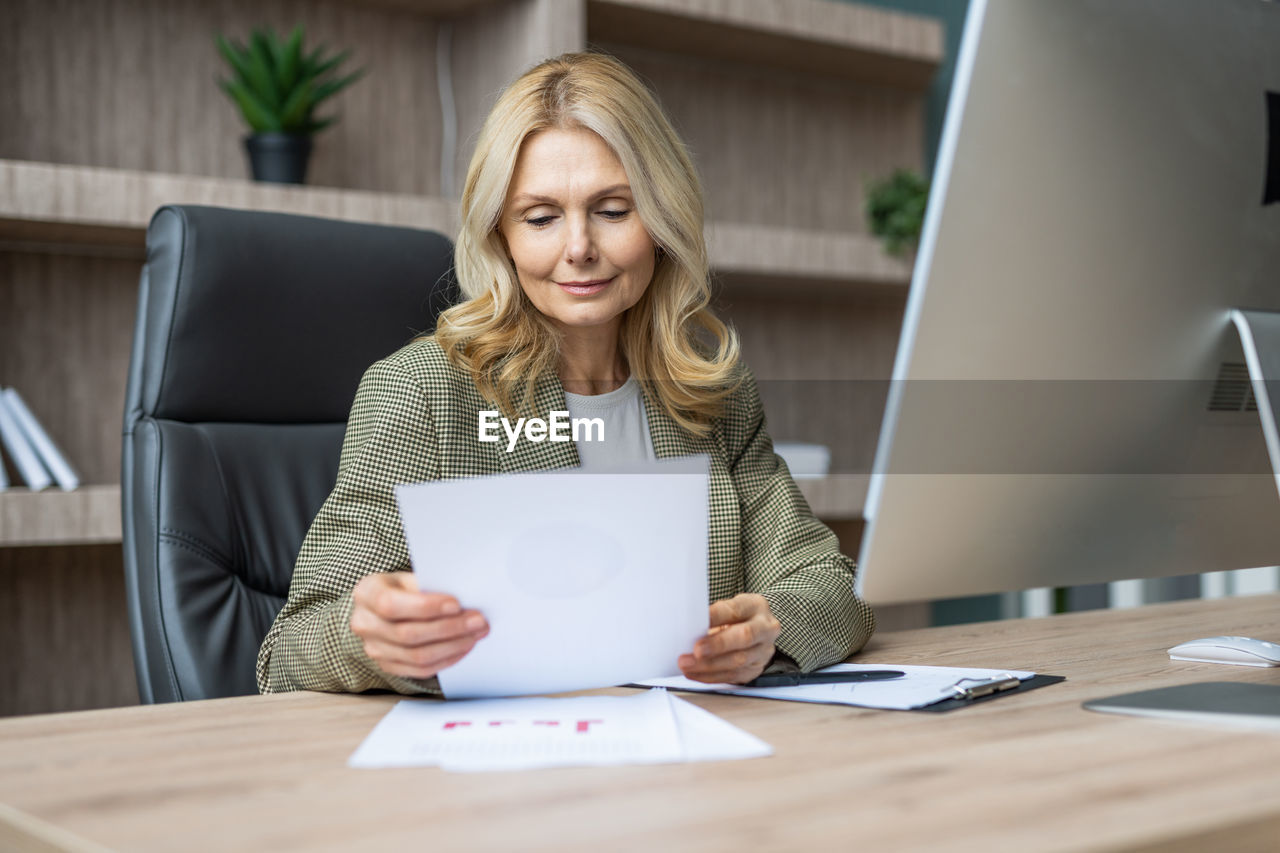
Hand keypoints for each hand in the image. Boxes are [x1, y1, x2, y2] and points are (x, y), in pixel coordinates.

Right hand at [350, 571, 488, 679]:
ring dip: (453, 645)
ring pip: (417, 656)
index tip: (456, 604)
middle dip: (449, 628)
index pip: (391, 604)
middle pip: (408, 634)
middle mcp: (364, 623)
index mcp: (366, 593)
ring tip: (476, 634)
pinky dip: (446, 659)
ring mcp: (373, 648)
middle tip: (478, 621)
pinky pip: (420, 670)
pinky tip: (463, 647)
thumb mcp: (408, 577)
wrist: (382, 607)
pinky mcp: (387, 665)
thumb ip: (429, 585)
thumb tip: (466, 597)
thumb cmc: (401, 588)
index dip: (425, 607)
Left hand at [678, 593, 780, 684]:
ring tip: (687, 665)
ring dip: (709, 665)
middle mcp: (766, 628)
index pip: (735, 610)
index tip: (694, 622)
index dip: (715, 617)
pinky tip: (695, 673)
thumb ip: (713, 616)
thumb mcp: (728, 608)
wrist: (754, 630)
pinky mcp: (756, 669)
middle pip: (744, 637)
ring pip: (739, 661)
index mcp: (756, 606)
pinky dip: (711, 676)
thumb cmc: (736, 617)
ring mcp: (764, 651)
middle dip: (717, 645)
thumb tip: (688, 628)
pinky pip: (734, 676)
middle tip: (695, 650)